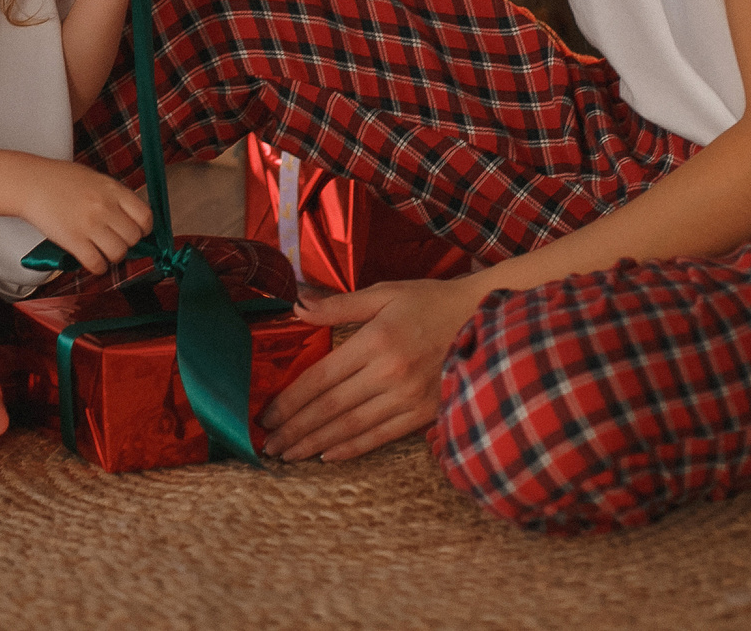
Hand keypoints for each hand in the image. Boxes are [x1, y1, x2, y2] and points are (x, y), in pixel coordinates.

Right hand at [20, 158, 152, 275]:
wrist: (30, 182)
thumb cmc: (60, 179)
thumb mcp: (95, 179)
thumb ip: (114, 197)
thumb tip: (130, 220)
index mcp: (113, 189)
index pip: (145, 216)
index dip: (143, 229)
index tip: (137, 232)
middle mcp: (105, 207)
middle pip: (134, 238)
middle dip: (127, 243)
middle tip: (115, 241)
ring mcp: (89, 224)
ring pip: (119, 253)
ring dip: (112, 256)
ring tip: (102, 251)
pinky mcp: (73, 240)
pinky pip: (97, 264)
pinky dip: (98, 267)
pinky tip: (92, 260)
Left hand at [260, 277, 482, 461]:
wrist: (484, 319)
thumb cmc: (431, 302)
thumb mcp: (384, 294)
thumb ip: (339, 305)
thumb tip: (297, 307)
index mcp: (376, 341)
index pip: (321, 378)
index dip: (290, 400)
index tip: (266, 415)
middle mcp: (390, 373)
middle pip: (330, 408)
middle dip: (295, 429)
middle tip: (268, 444)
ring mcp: (408, 397)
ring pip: (352, 427)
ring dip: (316, 443)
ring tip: (289, 455)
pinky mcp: (425, 414)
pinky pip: (381, 436)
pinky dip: (352, 448)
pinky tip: (328, 455)